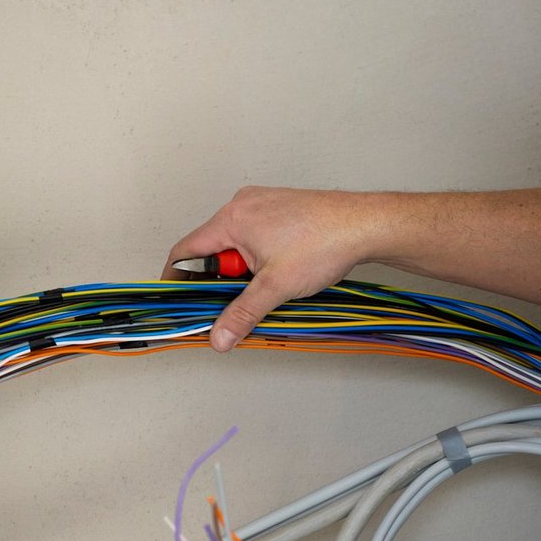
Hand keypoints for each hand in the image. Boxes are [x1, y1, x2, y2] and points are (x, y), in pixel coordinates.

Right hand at [165, 187, 391, 350]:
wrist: (364, 224)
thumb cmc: (324, 242)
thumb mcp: (275, 286)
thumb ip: (242, 313)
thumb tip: (219, 336)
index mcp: (232, 218)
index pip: (186, 250)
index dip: (176, 278)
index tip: (176, 299)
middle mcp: (242, 205)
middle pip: (211, 249)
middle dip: (221, 279)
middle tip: (240, 298)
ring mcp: (262, 204)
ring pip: (235, 244)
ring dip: (243, 270)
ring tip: (269, 283)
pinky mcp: (279, 209)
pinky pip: (254, 236)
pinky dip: (258, 258)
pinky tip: (280, 271)